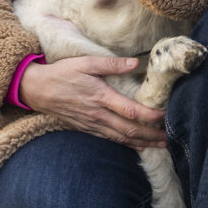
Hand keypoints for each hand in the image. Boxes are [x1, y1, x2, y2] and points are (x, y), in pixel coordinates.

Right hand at [19, 56, 166, 149]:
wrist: (37, 90)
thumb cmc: (61, 73)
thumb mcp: (85, 62)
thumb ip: (111, 63)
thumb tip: (135, 62)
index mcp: (100, 97)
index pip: (131, 111)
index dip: (151, 116)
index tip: (166, 115)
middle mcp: (98, 115)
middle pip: (131, 131)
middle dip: (152, 136)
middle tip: (170, 139)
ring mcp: (92, 125)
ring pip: (122, 139)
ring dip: (143, 144)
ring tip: (160, 145)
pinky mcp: (87, 129)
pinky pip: (110, 140)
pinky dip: (126, 144)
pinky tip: (137, 145)